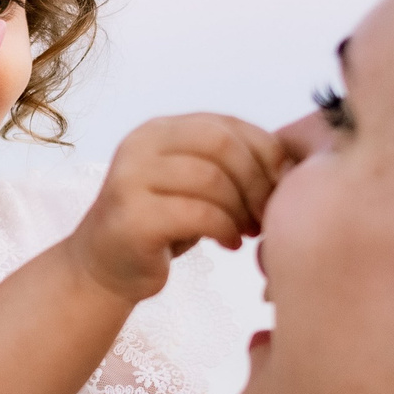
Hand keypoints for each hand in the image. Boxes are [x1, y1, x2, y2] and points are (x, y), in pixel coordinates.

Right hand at [66, 114, 286, 303]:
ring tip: (249, 230)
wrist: (104, 268)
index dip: (264, 152)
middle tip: (268, 213)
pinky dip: (225, 228)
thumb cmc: (161, 225)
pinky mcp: (132, 217)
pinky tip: (230, 243)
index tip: (282, 186)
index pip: (226, 124)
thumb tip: (290, 164)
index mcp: (158, 130)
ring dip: (242, 208)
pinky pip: (198, 213)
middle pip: (221, 145)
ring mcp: (131, 179)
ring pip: (212, 179)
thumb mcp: (192, 183)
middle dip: (257, 180)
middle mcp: (140, 145)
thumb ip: (225, 163)